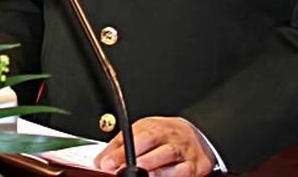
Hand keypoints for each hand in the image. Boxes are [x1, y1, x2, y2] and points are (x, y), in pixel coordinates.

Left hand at [93, 116, 216, 176]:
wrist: (198, 137)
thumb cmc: (164, 137)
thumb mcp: (141, 134)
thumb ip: (119, 148)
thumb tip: (99, 161)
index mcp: (152, 126)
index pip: (132, 136)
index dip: (118, 151)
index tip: (106, 163)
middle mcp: (167, 135)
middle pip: (150, 141)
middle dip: (134, 157)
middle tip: (120, 169)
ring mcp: (182, 149)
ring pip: (168, 154)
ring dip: (153, 166)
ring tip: (142, 173)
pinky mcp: (194, 165)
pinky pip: (183, 170)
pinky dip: (172, 175)